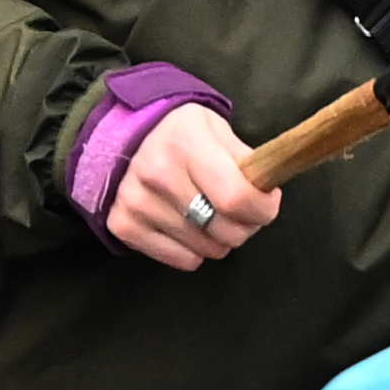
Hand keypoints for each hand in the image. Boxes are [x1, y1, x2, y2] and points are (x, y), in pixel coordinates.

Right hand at [104, 101, 281, 271]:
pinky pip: (184, 260)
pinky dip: (193, 249)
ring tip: (208, 212)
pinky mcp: (124, 225)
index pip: (237, 198)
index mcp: (185, 142)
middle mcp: (156, 173)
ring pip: (208, 249)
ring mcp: (136, 202)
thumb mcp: (216, 129)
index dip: (263, 208)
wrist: (126, 137)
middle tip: (236, 207)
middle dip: (244, 224)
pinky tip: (185, 224)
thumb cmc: (181, 134)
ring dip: (217, 238)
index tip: (265, 201)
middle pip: (226, 231)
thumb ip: (245, 160)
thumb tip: (266, 194)